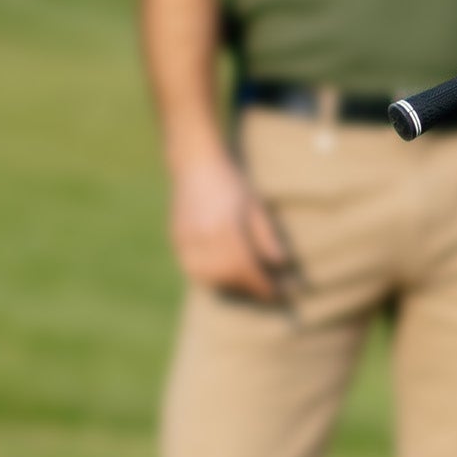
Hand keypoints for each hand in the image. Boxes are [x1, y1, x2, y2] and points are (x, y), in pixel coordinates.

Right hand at [171, 152, 290, 297]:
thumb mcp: (255, 207)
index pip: (247, 269)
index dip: (263, 285)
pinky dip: (208, 277)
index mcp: (227, 230)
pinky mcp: (177, 239)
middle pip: (228, 277)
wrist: (196, 163)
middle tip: (264, 290)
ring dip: (228, 286)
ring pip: (207, 277)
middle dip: (248, 288)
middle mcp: (204, 238)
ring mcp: (187, 240)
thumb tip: (279, 265)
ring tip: (244, 285)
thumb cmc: (231, 183)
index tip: (278, 293)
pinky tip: (221, 275)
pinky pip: (192, 269)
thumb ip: (266, 237)